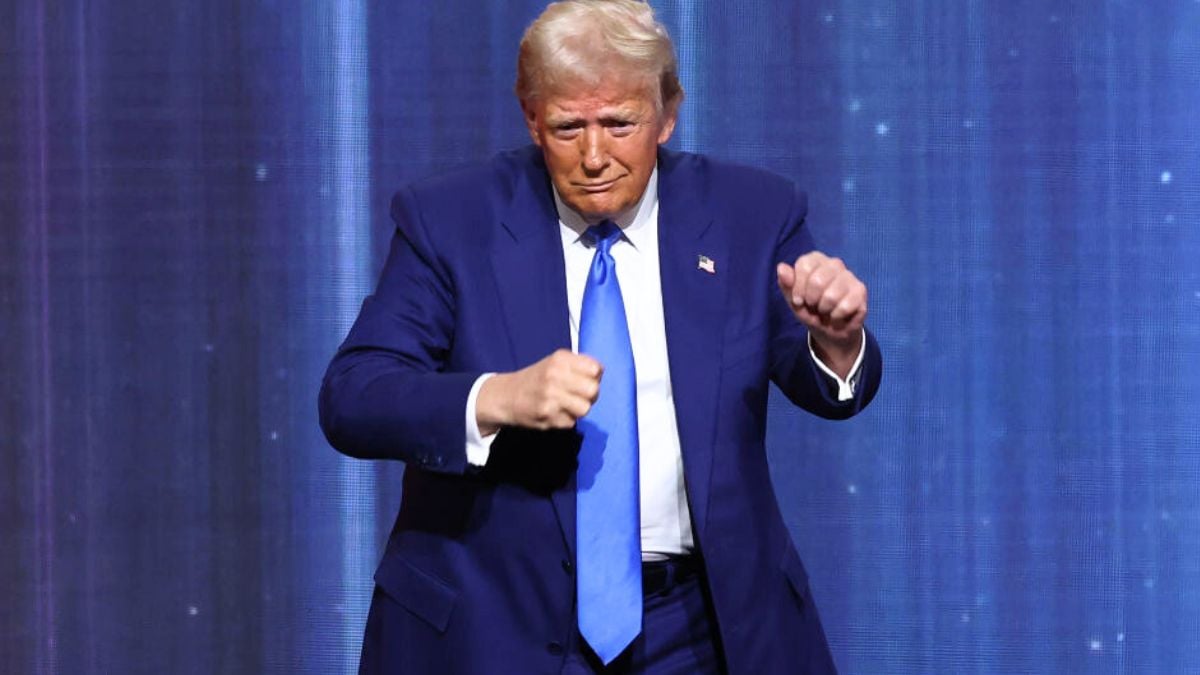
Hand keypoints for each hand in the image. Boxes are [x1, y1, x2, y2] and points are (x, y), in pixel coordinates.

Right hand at [476, 349, 602, 434]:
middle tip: (579, 396)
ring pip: (585, 409)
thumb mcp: (555, 362)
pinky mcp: (547, 416)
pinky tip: (555, 413)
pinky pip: (572, 422)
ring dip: (579, 410)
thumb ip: (579, 365)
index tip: (586, 379)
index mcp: (560, 359)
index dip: (594, 377)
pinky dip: (566, 420)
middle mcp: (555, 375)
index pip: (595, 369)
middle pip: (593, 390)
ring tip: (568, 405)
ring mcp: (551, 396)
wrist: (506, 396)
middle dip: (590, 396)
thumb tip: (601, 374)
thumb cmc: (538, 378)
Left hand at [776, 251, 866, 377]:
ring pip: (831, 296)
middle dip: (811, 300)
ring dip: (824, 310)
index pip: (805, 265)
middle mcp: (834, 263)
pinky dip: (836, 317)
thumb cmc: (810, 310)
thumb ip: (787, 284)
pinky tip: (837, 315)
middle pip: (817, 280)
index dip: (798, 287)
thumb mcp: (793, 300)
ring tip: (826, 310)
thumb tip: (781, 267)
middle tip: (814, 306)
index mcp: (815, 260)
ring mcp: (849, 276)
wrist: (829, 330)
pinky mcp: (861, 291)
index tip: (798, 300)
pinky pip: (844, 306)